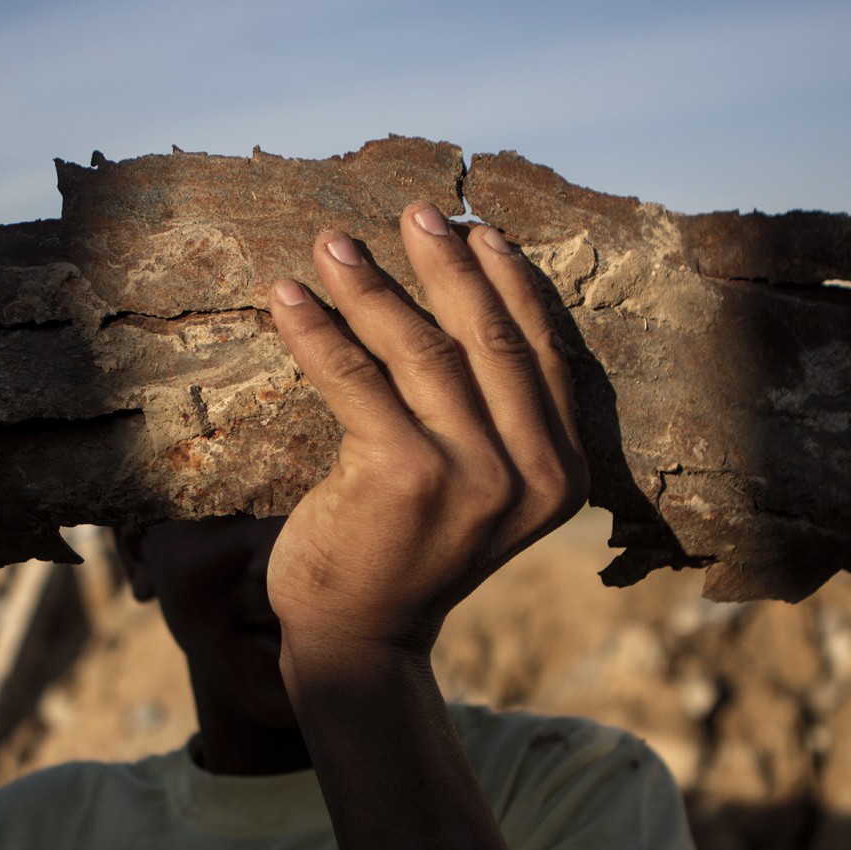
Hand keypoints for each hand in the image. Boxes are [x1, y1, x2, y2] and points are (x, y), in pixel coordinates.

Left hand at [264, 202, 587, 669]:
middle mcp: (532, 473)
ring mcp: (472, 477)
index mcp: (564, 471)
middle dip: (447, 266)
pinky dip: (317, 330)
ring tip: (332, 244)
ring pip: (420, 351)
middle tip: (414, 211)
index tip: (476, 230)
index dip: (509, 283)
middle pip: (487, 339)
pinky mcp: (403, 477)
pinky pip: (354, 380)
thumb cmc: (411, 547)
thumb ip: (495, 416)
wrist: (361, 638)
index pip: (542, 353)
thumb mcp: (480, 484)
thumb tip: (466, 293)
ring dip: (371, 286)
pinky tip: (286, 297)